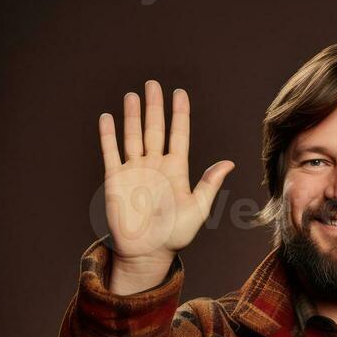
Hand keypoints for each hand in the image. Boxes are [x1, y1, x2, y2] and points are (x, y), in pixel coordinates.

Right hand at [98, 79, 234, 270]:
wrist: (147, 252)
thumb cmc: (175, 235)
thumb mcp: (197, 209)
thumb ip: (209, 184)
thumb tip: (228, 163)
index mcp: (176, 170)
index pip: (178, 135)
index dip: (179, 114)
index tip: (180, 93)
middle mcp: (155, 166)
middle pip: (155, 129)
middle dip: (154, 107)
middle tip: (153, 84)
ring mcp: (134, 170)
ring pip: (133, 135)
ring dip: (132, 115)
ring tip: (133, 95)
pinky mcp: (116, 178)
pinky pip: (111, 151)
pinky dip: (108, 135)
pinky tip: (107, 117)